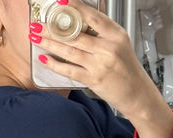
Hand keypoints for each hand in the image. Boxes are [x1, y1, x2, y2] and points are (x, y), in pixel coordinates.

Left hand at [31, 0, 156, 118]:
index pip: (91, 16)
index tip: (60, 1)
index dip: (74, 7)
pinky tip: (45, 59)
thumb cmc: (127, 69)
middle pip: (75, 34)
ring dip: (49, 43)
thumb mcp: (120, 43)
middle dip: (52, 28)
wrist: (137, 93)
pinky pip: (70, 70)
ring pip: (69, 50)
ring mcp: (100, 64)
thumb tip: (87, 14)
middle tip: (36, 24)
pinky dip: (55, 65)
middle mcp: (108, 48)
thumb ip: (103, 30)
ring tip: (35, 38)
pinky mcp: (94, 79)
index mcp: (115, 34)